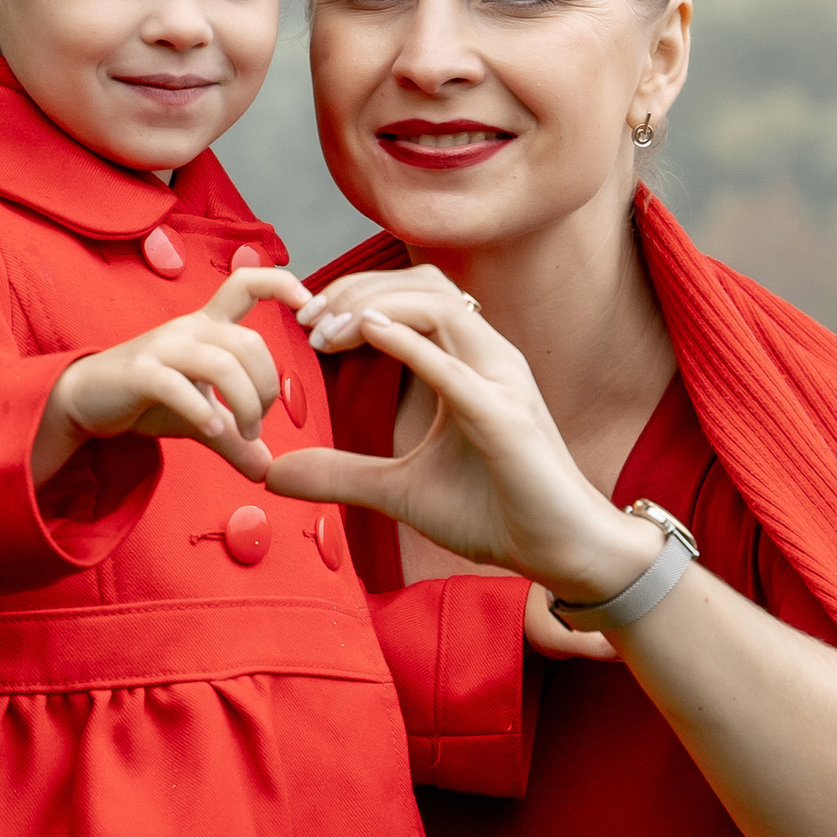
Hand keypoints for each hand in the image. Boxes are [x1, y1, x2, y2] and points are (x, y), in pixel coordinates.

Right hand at [34, 266, 313, 492]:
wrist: (84, 401)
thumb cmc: (147, 400)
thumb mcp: (201, 418)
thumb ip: (234, 439)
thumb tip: (266, 470)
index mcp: (207, 326)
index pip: (246, 285)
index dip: (280, 284)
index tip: (308, 303)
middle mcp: (188, 329)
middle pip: (248, 343)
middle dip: (266, 388)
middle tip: (256, 426)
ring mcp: (163, 348)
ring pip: (222, 364)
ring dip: (244, 404)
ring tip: (242, 434)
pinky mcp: (140, 374)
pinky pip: (179, 387)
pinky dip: (202, 412)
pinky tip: (211, 431)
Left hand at [268, 270, 659, 609]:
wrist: (562, 551)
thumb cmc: (496, 512)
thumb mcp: (401, 490)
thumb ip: (343, 474)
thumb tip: (275, 473)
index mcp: (469, 363)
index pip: (413, 296)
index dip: (357, 295)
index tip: (305, 323)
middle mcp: (489, 358)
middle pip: (423, 285)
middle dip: (358, 291)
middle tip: (305, 319)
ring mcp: (502, 382)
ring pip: (439, 306)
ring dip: (374, 308)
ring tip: (325, 331)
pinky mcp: (506, 419)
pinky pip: (455, 368)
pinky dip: (410, 343)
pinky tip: (368, 331)